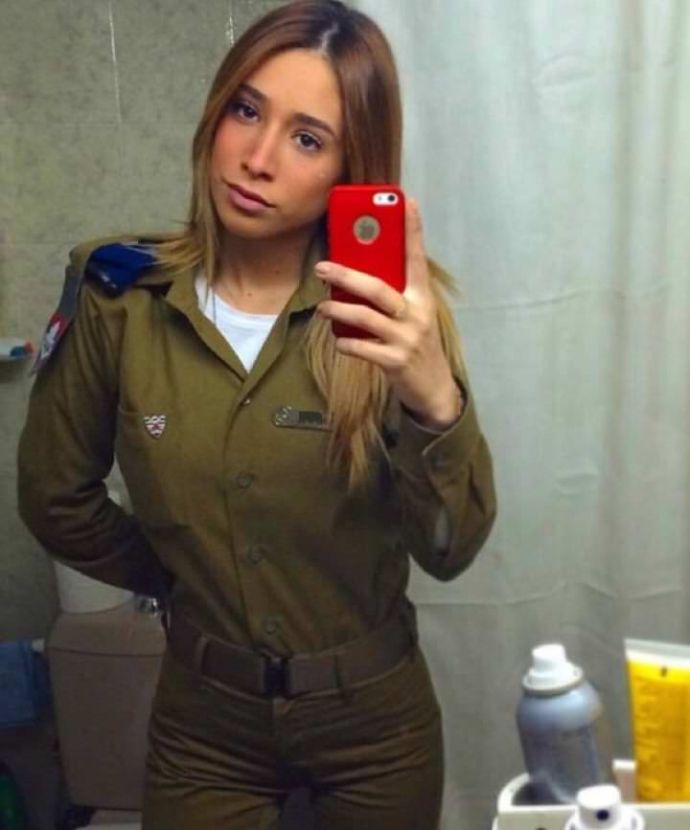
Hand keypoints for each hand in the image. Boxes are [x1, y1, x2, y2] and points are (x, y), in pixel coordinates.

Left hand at [315, 198, 461, 429]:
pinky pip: (361, 347)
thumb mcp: (413, 315)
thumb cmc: (416, 343)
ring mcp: (406, 339)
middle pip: (378, 289)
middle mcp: (417, 315)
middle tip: (322, 267)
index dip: (413, 230)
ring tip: (322, 307)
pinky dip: (345, 342)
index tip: (407, 202)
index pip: (417, 258)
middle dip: (347, 275)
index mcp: (423, 298)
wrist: (434, 388)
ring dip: (337, 310)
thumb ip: (394, 294)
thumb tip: (358, 270)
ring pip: (365, 317)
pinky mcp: (395, 362)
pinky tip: (338, 339)